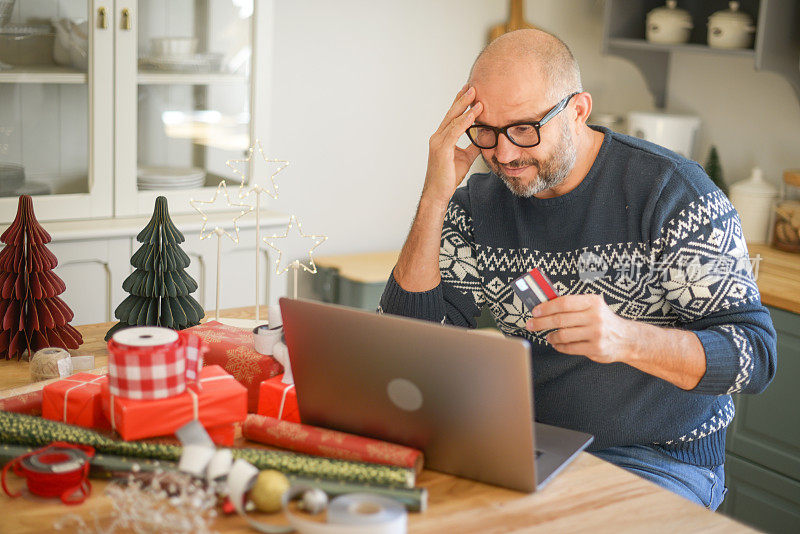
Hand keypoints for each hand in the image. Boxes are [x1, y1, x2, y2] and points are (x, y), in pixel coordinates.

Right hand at [422, 85, 483, 206]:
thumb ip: (473, 145)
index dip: (460, 103)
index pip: (452, 117)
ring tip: (475, 96)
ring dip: (465, 107)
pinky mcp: (441, 150)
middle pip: (451, 114)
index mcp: (442, 138)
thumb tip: (485, 137)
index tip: (469, 92)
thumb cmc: (448, 177)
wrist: (438, 193)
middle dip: (462, 99)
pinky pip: (454, 132)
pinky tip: (472, 114)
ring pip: (452, 120)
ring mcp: (438, 142)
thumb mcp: (466, 157)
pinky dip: (464, 122)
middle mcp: (437, 137)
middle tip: (473, 86)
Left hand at [525, 294, 638, 363]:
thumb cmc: (604, 320)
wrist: (627, 338)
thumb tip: (545, 305)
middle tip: (531, 324)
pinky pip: (570, 348)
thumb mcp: (592, 307)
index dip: (546, 307)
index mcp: (593, 302)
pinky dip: (559, 346)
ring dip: (551, 336)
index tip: (535, 311)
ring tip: (548, 336)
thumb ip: (572, 306)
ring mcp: (596, 333)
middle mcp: (595, 316)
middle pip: (560, 319)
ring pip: (563, 335)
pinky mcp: (596, 348)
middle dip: (541, 322)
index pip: (564, 303)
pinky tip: (557, 344)